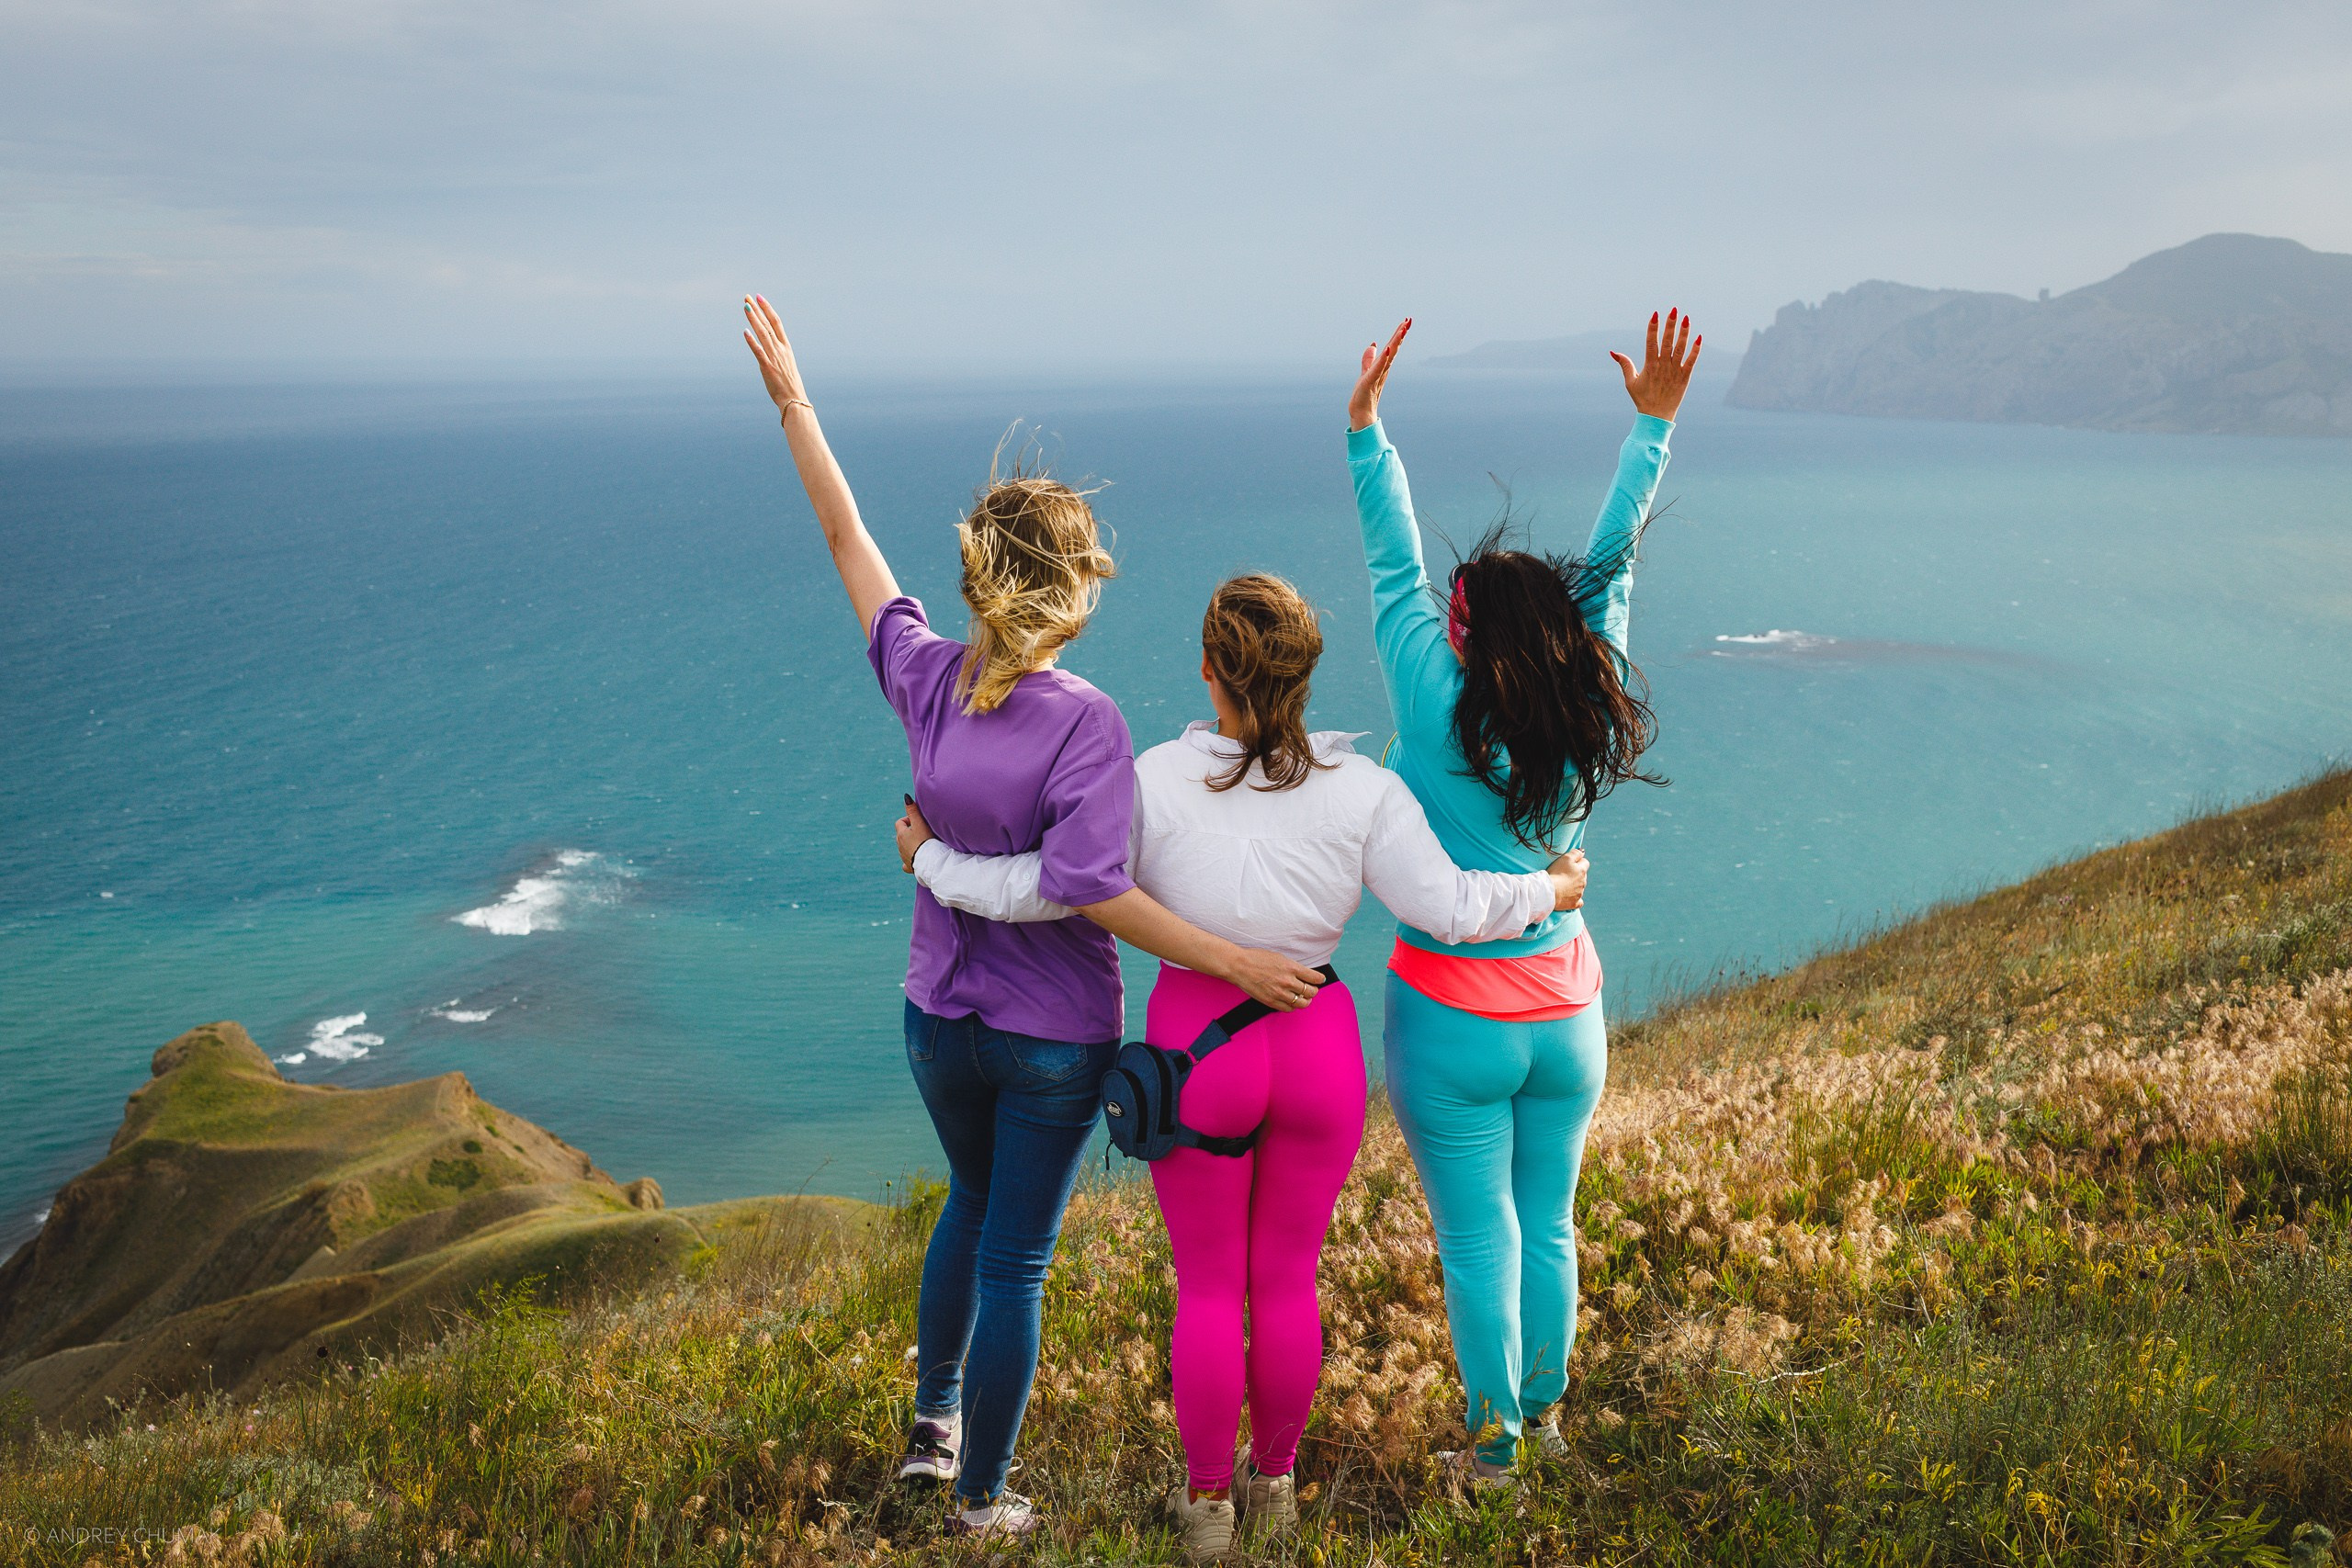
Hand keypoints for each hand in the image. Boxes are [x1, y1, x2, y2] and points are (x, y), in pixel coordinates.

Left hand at [742, 294, 812, 422]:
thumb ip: (777, 354)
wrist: (794, 401)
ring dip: (753, 320)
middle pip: (767, 325)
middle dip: (757, 310)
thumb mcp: (786, 365)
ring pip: (763, 334)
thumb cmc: (790, 385)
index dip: (767, 309)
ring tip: (745, 307)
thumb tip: (768, 347)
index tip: (759, 298)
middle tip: (747, 297)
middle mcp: (781, 349)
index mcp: (786, 347)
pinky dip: (752, 342)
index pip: (777, 323)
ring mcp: (774, 357)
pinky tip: (745, 332)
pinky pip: (759, 352)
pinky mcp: (767, 367)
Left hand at [895, 796, 933, 873]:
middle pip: (901, 835)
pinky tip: (915, 859)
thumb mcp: (920, 823)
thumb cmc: (926, 841)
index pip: (900, 823)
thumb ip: (913, 810)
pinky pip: (907, 863)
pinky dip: (910, 860)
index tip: (918, 822)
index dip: (908, 820)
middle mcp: (900, 846)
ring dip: (911, 845)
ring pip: (904, 848)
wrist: (930, 862)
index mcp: (901, 834)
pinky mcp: (909, 866)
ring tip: (923, 844)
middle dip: (910, 832)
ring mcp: (904, 857)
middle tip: (922, 831)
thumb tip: (906, 797)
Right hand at [1220, 946, 1328, 1011]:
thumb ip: (1292, 967)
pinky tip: (1292, 1002)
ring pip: (1302, 1002)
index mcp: (1291, 967)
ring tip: (1304, 998)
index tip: (1320, 980)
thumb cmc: (1256, 958)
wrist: (1239, 966)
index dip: (1320, 979)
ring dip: (1305, 1000)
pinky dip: (1293, 1006)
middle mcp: (1288, 981)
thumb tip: (1303, 973)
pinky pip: (1289, 1009)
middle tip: (1312, 989)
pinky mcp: (1271, 1001)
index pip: (1315, 977)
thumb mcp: (1279, 957)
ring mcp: (1279, 993)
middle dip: (1313, 990)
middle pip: (1311, 991)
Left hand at [1348, 319, 1411, 431]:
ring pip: (1389, 355)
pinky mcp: (1370, 380)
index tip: (1406, 320)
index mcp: (1383, 365)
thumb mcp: (1366, 371)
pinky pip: (1378, 368)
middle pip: (1394, 348)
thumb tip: (1373, 345)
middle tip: (1409, 321)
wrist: (1361, 412)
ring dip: (1396, 342)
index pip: (1392, 346)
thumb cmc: (1364, 394)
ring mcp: (1378, 374)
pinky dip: (1384, 358)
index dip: (1398, 333)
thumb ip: (1369, 359)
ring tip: (1402, 330)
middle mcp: (1384, 368)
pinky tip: (1388, 349)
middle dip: (1401, 334)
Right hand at [1547, 848, 1587, 911]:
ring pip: (1580, 887)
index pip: (1585, 862)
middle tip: (1563, 874)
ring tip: (1562, 885)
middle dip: (1576, 874)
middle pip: (1582, 875)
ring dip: (1574, 885)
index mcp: (1582, 870)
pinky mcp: (1574, 903)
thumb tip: (1582, 852)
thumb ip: (1575, 853)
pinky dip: (1575, 899)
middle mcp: (1583, 882)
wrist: (1549, 891)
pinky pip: (1579, 901)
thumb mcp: (1565, 858)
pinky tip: (1570, 897)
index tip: (1568, 863)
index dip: (1577, 861)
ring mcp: (1579, 893)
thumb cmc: (1556, 873)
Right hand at [1609, 309, 1701, 422]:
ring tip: (1686, 318)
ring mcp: (1674, 371)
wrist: (1656, 417)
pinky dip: (1696, 350)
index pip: (1651, 342)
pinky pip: (1691, 361)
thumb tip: (1613, 352)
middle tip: (1673, 309)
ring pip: (1681, 348)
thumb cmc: (1642, 398)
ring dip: (1684, 333)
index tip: (1655, 314)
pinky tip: (1699, 337)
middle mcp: (1663, 366)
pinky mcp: (1684, 377)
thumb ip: (1624, 364)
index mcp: (1649, 365)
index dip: (1653, 328)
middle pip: (1667, 341)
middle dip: (1670, 325)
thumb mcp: (1630, 381)